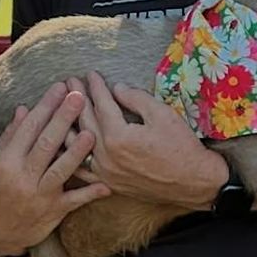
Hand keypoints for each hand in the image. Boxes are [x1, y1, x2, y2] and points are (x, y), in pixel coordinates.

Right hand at [0, 83, 109, 256]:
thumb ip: (9, 137)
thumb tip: (24, 110)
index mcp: (6, 162)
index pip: (28, 129)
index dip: (44, 107)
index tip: (58, 89)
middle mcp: (23, 177)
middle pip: (46, 144)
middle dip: (63, 119)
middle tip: (79, 97)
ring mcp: (40, 195)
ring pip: (62, 170)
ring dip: (78, 152)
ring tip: (92, 133)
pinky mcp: (53, 212)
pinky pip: (75, 200)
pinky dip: (91, 193)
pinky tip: (106, 184)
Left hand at [70, 73, 227, 209]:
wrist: (194, 182)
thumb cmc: (181, 147)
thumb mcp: (162, 114)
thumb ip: (136, 99)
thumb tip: (116, 89)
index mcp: (118, 137)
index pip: (101, 105)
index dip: (96, 87)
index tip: (90, 73)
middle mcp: (106, 155)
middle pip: (85, 121)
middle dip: (77, 99)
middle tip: (70, 82)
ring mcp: (105, 172)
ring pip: (77, 144)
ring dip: (68, 123)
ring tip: (62, 106)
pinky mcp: (108, 183)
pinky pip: (81, 169)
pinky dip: (71, 154)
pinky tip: (64, 143)